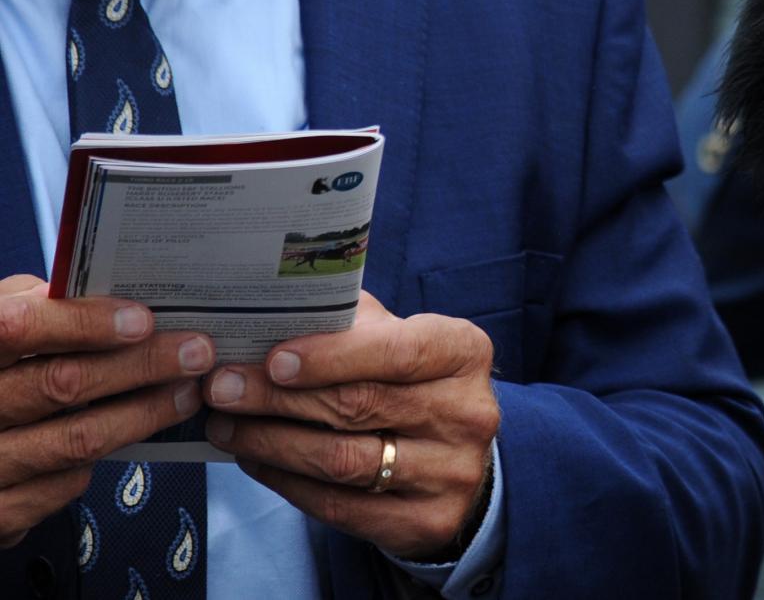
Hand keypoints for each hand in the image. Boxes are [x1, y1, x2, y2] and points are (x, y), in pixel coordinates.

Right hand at [0, 275, 207, 546]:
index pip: (17, 328)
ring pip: (76, 440)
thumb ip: (34, 307)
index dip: (82, 323)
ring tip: (187, 393)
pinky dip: (106, 457)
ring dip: (144, 415)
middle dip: (140, 365)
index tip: (143, 320)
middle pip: (61, 385)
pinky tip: (134, 433)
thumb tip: (105, 298)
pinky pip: (64, 485)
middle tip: (197, 352)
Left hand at [203, 291, 498, 561]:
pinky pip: (337, 505)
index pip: (399, 352)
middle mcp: (467, 413)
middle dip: (279, 397)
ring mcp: (450, 471)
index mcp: (464, 352)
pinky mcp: (425, 521)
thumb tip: (270, 315)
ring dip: (271, 442)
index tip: (272, 359)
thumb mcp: (398, 338)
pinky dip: (285, 481)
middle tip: (222, 388)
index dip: (333, 357)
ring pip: (342, 460)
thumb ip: (350, 324)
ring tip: (225, 425)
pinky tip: (254, 459)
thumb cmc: (410, 383)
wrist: (454, 458)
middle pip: (359, 406)